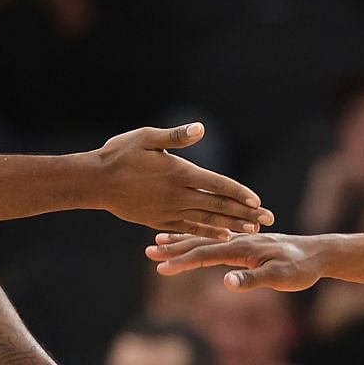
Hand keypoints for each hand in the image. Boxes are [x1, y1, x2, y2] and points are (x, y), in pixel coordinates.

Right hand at [93, 123, 271, 236]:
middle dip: (245, 213)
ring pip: (207, 219)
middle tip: (268, 220)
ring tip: (252, 230)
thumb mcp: (146, 138)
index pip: (217, 184)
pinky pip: (189, 228)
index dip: (239, 193)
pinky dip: (207, 232)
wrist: (95, 181)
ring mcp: (169, 210)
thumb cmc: (119, 154)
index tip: (258, 201)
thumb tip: (200, 129)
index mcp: (179, 172)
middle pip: (218, 205)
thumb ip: (175, 137)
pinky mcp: (159, 220)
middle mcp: (178, 194)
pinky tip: (222, 236)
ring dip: (232, 225)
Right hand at [146, 231, 323, 290]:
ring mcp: (240, 242)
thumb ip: (253, 280)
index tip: (161, 267)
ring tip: (159, 240)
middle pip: (200, 242)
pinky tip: (189, 242)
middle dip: (174, 247)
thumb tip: (227, 283)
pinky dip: (197, 241)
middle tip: (148, 250)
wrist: (317, 254)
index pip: (206, 254)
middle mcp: (238, 241)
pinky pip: (215, 242)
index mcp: (243, 247)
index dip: (183, 262)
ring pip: (205, 239)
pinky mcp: (244, 246)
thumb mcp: (280, 277)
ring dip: (181, 241)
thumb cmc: (300, 268)